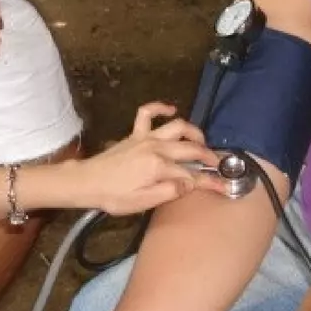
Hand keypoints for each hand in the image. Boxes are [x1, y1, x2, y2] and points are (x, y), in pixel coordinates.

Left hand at [71, 102, 225, 216]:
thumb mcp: (142, 202)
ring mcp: (146, 137)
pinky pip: (148, 113)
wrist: (86, 182)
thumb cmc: (113, 196)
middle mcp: (156, 148)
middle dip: (208, 156)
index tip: (224, 186)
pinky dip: (161, 108)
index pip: (191, 175)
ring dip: (193, 132)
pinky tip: (171, 110)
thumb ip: (169, 191)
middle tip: (218, 164)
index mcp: (158, 167)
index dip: (210, 181)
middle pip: (190, 148)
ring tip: (201, 142)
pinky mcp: (135, 133)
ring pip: (177, 126)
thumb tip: (190, 183)